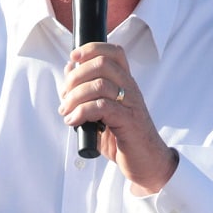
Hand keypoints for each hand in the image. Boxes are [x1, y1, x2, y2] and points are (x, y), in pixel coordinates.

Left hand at [60, 42, 176, 193]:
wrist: (147, 163)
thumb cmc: (123, 139)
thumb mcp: (101, 114)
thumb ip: (86, 94)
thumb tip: (69, 70)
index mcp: (125, 84)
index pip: (114, 53)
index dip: (92, 49)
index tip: (73, 58)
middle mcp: (130, 89)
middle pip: (102, 64)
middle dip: (76, 76)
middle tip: (65, 95)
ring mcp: (131, 104)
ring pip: (99, 85)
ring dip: (75, 96)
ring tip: (66, 111)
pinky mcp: (129, 122)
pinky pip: (102, 107)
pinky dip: (81, 112)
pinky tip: (74, 121)